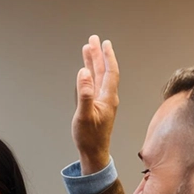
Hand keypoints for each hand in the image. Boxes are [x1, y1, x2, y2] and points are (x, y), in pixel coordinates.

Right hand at [72, 35, 119, 174]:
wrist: (93, 153)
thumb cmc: (89, 138)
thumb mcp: (84, 115)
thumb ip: (84, 93)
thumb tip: (83, 73)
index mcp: (108, 97)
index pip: (110, 71)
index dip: (107, 56)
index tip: (103, 43)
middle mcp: (107, 97)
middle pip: (104, 71)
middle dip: (99, 55)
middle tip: (93, 40)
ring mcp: (102, 102)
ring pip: (98, 77)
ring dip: (93, 63)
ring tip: (88, 49)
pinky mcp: (97, 107)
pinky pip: (94, 85)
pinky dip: (90, 75)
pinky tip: (86, 71)